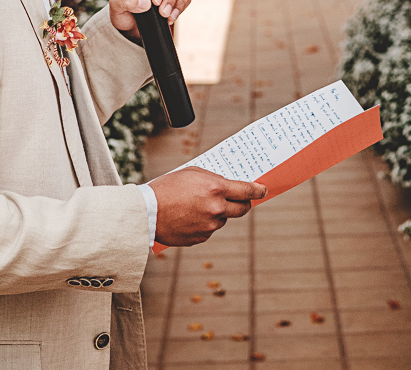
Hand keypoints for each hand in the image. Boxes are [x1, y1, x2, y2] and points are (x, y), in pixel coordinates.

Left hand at [110, 0, 191, 35]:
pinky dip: (182, 7)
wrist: (129, 27)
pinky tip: (171, 17)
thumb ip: (126, 1)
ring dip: (178, 1)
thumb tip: (145, 2)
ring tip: (167, 16)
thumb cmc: (122, 12)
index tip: (155, 1)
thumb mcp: (116, 6)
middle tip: (162, 12)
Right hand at [148, 167, 266, 246]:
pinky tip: (188, 217)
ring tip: (196, 206)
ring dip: (218, 213)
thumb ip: (213, 179)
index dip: (258, 190)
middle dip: (244, 204)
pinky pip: (209, 229)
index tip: (263, 190)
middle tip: (241, 200)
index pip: (247, 190)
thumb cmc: (167, 188)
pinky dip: (204, 224)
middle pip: (242, 209)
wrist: (146, 212)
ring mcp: (209, 226)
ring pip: (223, 219)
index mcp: (216, 188)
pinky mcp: (201, 238)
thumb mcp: (192, 173)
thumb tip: (228, 186)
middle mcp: (217, 208)